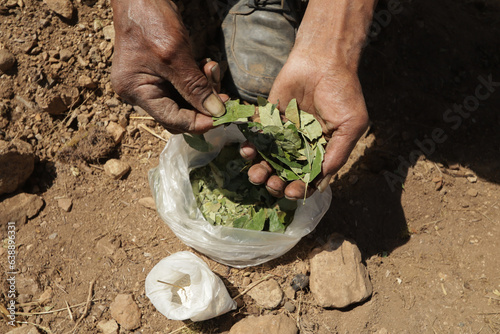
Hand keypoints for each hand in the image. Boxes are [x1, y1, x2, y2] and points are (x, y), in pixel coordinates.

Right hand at [110, 0, 224, 133]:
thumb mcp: (176, 55)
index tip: (222, 118)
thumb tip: (216, 112)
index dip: (198, 122)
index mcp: (136, 92)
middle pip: (178, 115)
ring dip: (202, 91)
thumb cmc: (151, 20)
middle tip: (223, 96)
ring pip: (183, 101)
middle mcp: (139, 93)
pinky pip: (181, 87)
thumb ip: (195, 87)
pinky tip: (206, 66)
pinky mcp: (158, 74)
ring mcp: (148, 83)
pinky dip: (196, 81)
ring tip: (212, 69)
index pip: (172, 120)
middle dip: (202, 106)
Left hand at [245, 59, 368, 199]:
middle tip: (272, 185)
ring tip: (256, 175)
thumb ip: (338, 153)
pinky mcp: (269, 118)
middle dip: (277, 182)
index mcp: (322, 149)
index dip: (300, 188)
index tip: (291, 193)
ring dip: (261, 170)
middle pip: (286, 172)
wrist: (323, 58)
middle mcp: (302, 144)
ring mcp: (284, 132)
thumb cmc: (343, 91)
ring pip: (269, 158)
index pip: (309, 176)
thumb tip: (323, 181)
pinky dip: (251, 146)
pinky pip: (257, 136)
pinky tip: (248, 152)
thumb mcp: (351, 125)